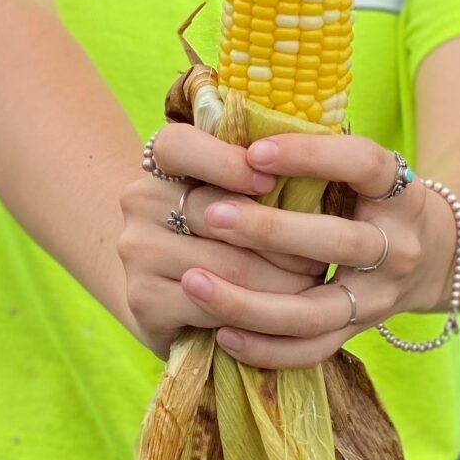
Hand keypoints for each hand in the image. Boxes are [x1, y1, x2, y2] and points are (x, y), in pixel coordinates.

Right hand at [118, 124, 329, 359]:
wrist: (163, 294)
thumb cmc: (215, 235)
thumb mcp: (228, 197)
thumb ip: (256, 180)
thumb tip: (318, 176)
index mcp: (159, 163)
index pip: (179, 145)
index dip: (226, 161)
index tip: (269, 182)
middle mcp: (140, 200)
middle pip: (217, 214)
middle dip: (280, 237)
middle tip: (322, 252)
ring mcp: (137, 252)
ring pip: (224, 266)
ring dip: (280, 281)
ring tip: (313, 285)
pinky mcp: (143, 299)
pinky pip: (212, 306)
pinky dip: (254, 314)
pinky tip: (279, 314)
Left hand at [172, 133, 453, 369]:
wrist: (433, 255)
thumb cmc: (371, 196)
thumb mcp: (361, 167)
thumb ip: (313, 154)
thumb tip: (235, 131)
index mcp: (398, 191)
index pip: (362, 165)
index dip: (311, 157)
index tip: (255, 152)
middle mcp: (396, 246)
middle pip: (337, 243)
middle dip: (270, 231)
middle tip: (212, 215)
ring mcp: (379, 297)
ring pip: (317, 310)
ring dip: (251, 301)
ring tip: (194, 282)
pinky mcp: (359, 331)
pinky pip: (312, 349)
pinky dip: (267, 349)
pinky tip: (221, 334)